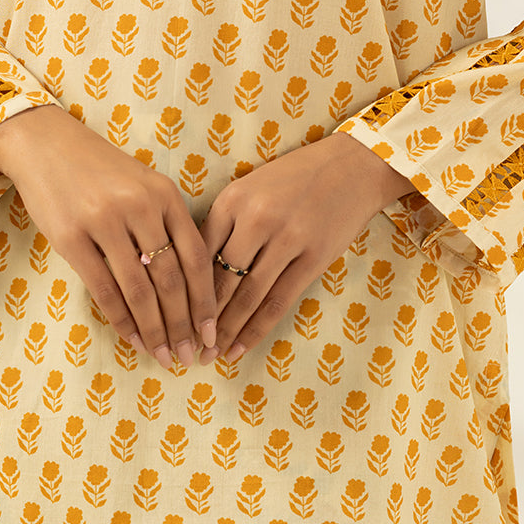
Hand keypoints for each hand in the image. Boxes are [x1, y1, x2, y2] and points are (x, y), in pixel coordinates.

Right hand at [0, 106, 217, 368]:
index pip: (196, 257)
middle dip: (184, 325)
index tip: (212, 333)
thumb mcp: (144, 187)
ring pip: (140, 290)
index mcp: (165, 196)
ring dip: (155, 330)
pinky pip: (104, 290)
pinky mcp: (71, 238)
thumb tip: (191, 288)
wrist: (45, 145)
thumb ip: (167, 227)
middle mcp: (139, 208)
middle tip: (190, 356)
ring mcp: (104, 222)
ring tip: (164, 356)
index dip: (207, 301)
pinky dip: (121, 320)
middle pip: (171, 279)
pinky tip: (133, 338)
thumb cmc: (101, 172)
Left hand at [197, 132, 413, 365]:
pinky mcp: (314, 258)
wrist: (351, 168)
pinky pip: (279, 302)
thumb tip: (193, 272)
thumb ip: (223, 225)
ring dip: (226, 331)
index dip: (182, 291)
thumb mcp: (249, 189)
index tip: (171, 317)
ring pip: (247, 296)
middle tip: (186, 346)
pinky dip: (257, 328)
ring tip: (210, 355)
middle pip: (220, 279)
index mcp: (232, 200)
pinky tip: (240, 347)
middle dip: (200, 319)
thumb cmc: (293, 180)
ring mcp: (287, 239)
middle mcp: (256, 219)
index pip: (199, 255)